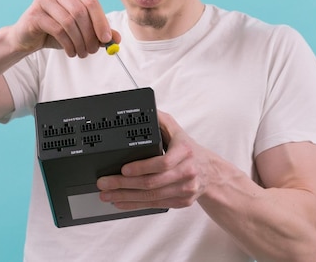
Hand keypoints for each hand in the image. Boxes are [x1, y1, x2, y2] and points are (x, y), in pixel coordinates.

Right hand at [8, 0, 118, 56]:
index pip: (91, 1)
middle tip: (94, 50)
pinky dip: (68, 44)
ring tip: (82, 53)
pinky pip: (57, 29)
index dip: (101, 21)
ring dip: (79, 41)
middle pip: (81, 11)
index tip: (107, 39)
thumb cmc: (57, 31)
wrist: (28, 38)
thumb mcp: (82, 31)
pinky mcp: (35, 13)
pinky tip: (71, 52)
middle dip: (90, 34)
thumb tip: (117, 39)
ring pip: (69, 21)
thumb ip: (99, 32)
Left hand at [97, 110, 215, 209]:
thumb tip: (145, 110)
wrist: (210, 173)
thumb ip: (161, 120)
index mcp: (185, 152)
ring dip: (126, 197)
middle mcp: (187, 172)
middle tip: (104, 183)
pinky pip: (155, 205)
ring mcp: (185, 190)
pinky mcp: (181, 202)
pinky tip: (121, 202)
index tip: (123, 168)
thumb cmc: (189, 150)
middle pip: (152, 183)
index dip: (141, 167)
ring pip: (151, 197)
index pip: (163, 163)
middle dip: (124, 184)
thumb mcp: (178, 131)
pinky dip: (135, 205)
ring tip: (107, 194)